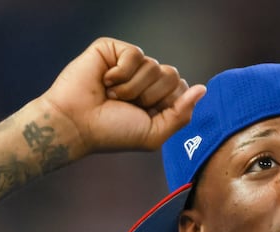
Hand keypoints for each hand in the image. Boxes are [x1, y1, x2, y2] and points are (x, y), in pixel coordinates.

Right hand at [40, 37, 205, 156]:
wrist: (76, 124)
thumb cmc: (111, 133)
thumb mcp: (154, 133)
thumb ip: (182, 114)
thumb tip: (202, 88)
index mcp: (157, 98)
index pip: (182, 89)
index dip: (166, 104)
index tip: (144, 116)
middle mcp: (145, 79)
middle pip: (172, 75)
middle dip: (150, 97)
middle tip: (126, 106)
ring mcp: (129, 63)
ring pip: (154, 66)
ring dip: (132, 88)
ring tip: (111, 96)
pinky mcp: (112, 50)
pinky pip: (135, 54)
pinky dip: (121, 73)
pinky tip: (105, 81)